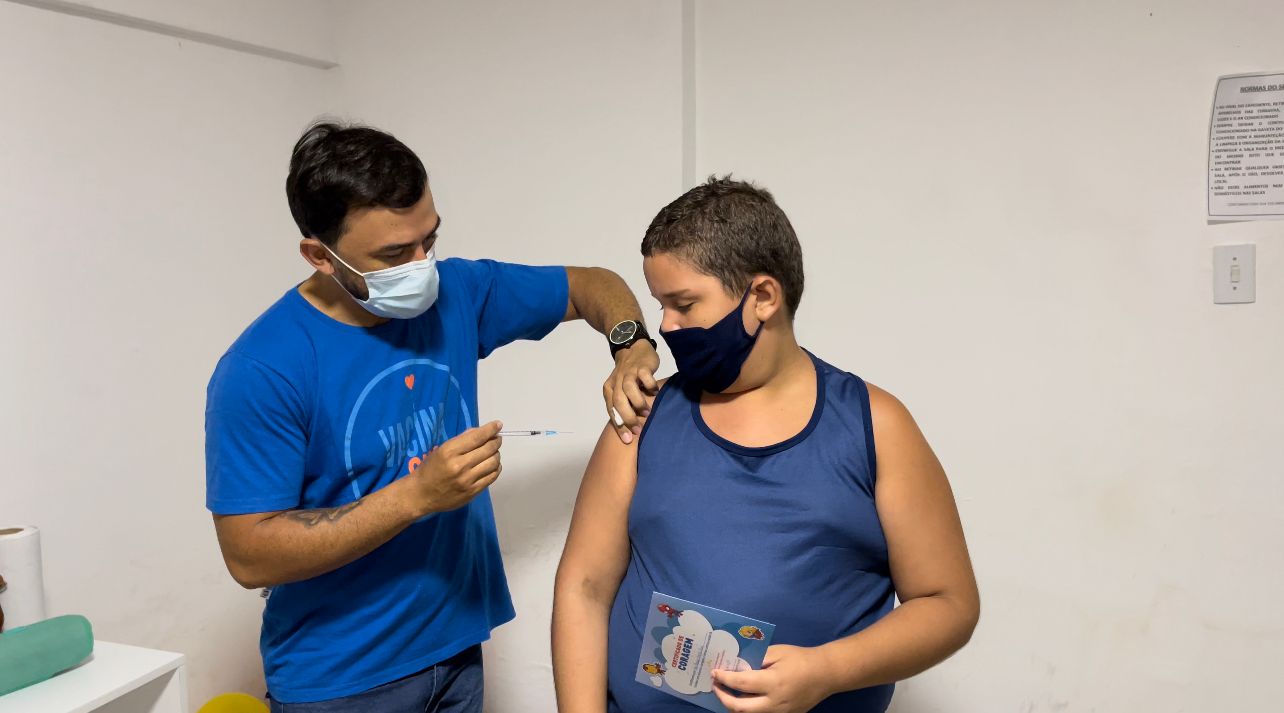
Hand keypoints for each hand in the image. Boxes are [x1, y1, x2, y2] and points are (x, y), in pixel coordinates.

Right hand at [405, 421, 503, 515]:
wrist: (421, 495)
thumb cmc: (429, 469)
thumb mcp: (441, 449)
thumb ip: (461, 440)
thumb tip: (482, 432)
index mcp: (449, 452)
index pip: (477, 437)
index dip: (490, 429)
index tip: (498, 424)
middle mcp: (459, 466)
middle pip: (488, 449)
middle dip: (496, 441)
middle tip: (497, 439)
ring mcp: (467, 480)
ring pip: (493, 463)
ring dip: (496, 454)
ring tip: (493, 452)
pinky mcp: (472, 492)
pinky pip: (492, 477)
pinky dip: (496, 468)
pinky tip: (493, 465)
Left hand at [603, 341, 659, 443]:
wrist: (633, 346)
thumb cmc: (628, 373)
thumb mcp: (621, 388)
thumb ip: (623, 404)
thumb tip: (628, 427)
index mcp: (610, 388)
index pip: (612, 410)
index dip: (619, 426)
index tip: (628, 439)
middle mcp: (617, 381)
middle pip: (619, 401)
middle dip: (628, 418)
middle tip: (638, 429)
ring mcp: (629, 372)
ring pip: (629, 389)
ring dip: (638, 403)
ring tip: (646, 412)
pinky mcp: (642, 366)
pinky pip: (645, 376)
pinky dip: (650, 385)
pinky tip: (655, 391)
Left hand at [711, 645, 834, 712]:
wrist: (826, 674)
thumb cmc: (801, 659)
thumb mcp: (777, 652)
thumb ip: (756, 659)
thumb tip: (736, 664)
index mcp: (774, 682)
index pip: (741, 683)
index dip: (724, 678)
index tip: (714, 672)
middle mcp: (775, 702)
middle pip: (740, 708)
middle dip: (723, 698)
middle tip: (716, 686)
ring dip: (734, 706)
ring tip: (726, 692)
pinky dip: (748, 708)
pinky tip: (743, 697)